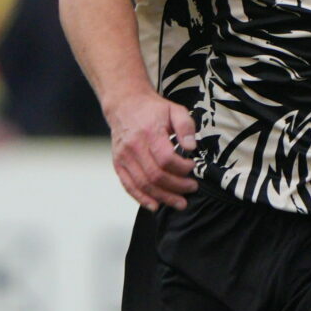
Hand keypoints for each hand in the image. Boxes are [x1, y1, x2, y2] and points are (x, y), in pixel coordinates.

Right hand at [106, 91, 198, 210]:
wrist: (125, 104)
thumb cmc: (152, 109)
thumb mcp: (174, 109)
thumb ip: (185, 127)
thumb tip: (191, 147)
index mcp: (149, 132)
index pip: (166, 159)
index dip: (182, 168)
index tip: (192, 167)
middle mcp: (134, 146)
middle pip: (155, 176)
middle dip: (177, 187)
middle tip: (191, 188)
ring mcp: (124, 157)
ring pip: (143, 184)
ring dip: (163, 197)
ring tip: (179, 202)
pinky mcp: (118, 163)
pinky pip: (129, 186)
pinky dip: (141, 198)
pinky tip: (155, 205)